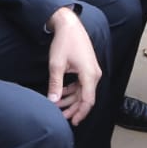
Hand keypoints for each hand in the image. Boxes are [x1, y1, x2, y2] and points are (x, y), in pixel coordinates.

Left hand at [46, 8, 101, 124]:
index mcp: (89, 75)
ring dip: (72, 100)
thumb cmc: (64, 42)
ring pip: (83, 92)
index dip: (80, 113)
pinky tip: (62, 94)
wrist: (69, 25)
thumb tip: (52, 100)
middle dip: (74, 108)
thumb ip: (55, 84)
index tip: (73, 121)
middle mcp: (94, 74)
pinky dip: (72, 91)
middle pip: (86, 98)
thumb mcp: (56, 65)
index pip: (88, 100)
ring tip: (59, 107)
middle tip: (62, 117)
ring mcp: (92, 71)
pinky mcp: (87, 68)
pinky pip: (82, 84)